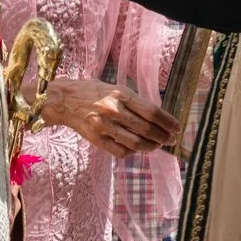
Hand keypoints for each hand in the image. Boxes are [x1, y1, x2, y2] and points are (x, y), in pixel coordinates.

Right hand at [38, 77, 180, 157]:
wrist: (64, 100)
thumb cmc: (93, 92)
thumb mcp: (115, 88)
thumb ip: (134, 102)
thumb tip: (158, 117)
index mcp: (121, 94)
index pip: (151, 112)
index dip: (168, 122)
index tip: (177, 128)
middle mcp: (113, 110)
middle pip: (146, 129)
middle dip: (163, 137)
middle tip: (170, 139)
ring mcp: (104, 126)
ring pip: (136, 143)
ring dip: (151, 146)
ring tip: (157, 145)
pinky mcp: (97, 139)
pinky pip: (121, 151)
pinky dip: (133, 152)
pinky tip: (137, 148)